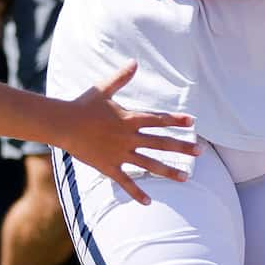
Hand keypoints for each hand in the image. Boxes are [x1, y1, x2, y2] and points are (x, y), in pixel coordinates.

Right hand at [56, 62, 195, 204]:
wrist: (63, 124)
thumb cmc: (83, 105)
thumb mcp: (103, 89)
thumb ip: (121, 78)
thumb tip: (134, 62)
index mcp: (129, 118)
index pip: (159, 119)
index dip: (176, 120)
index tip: (193, 122)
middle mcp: (129, 137)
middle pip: (161, 143)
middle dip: (182, 147)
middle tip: (201, 152)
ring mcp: (120, 153)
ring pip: (149, 164)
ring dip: (169, 171)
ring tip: (186, 177)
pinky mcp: (109, 166)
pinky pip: (126, 182)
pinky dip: (137, 192)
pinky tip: (149, 202)